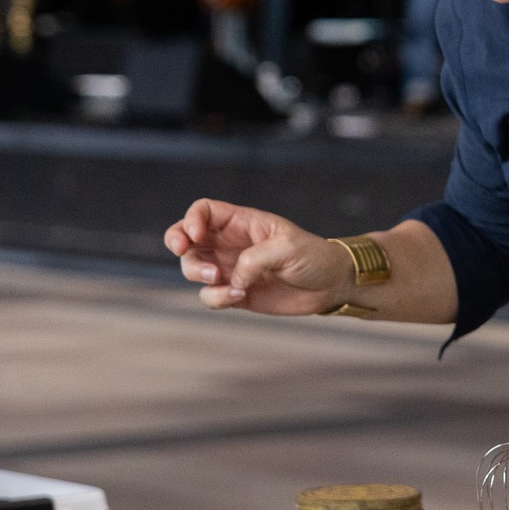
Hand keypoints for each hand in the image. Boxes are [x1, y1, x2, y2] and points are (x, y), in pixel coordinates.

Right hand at [164, 199, 352, 314]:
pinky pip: (209, 295)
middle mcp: (230, 243)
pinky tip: (238, 296)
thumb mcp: (288, 248)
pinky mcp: (234, 292)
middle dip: (178, 245)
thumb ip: (255, 259)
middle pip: (186, 238)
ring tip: (225, 282)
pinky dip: (216, 298)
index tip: (195, 236)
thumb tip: (232, 278)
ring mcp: (230, 267)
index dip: (191, 220)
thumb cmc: (314, 256)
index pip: (203, 210)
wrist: (330, 285)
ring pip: (192, 268)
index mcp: (242, 222)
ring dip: (198, 275)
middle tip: (187, 254)